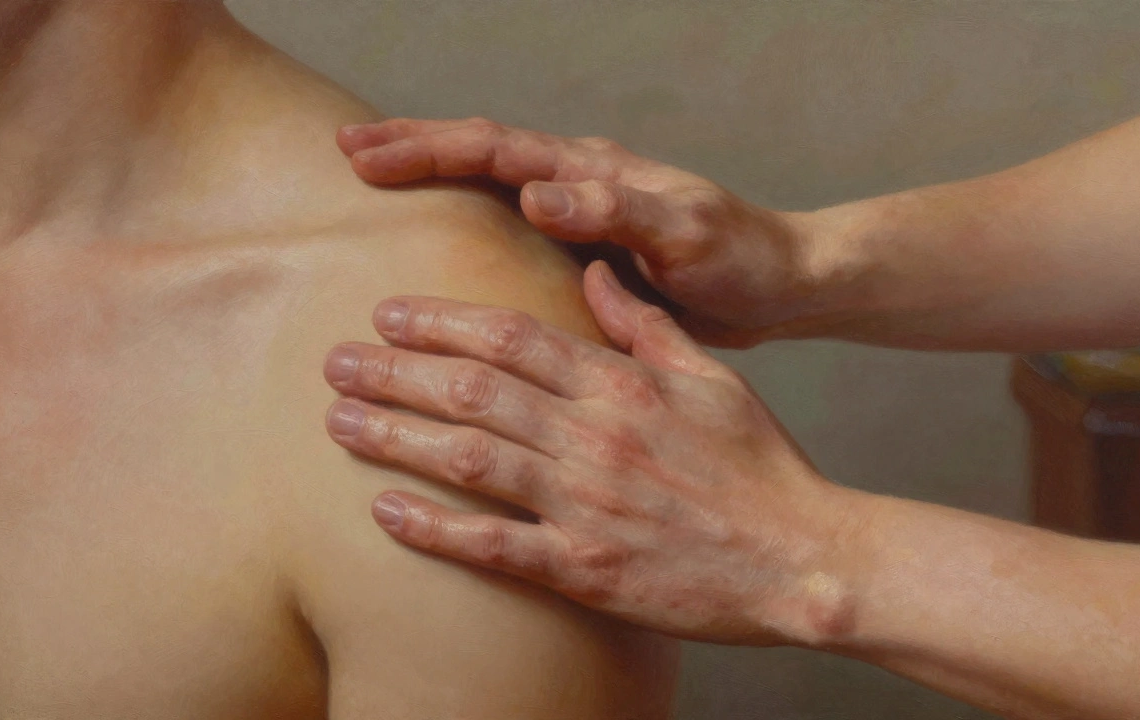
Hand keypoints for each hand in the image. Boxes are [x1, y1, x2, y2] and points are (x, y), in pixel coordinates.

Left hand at [322, 261, 861, 645]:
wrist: (803, 560)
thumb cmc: (762, 466)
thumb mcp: (713, 378)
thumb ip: (648, 324)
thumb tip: (595, 272)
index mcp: (622, 383)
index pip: (510, 336)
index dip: (440, 321)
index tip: (388, 313)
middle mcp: (594, 436)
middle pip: (472, 390)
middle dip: (394, 372)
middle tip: (337, 362)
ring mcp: (585, 504)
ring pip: (469, 458)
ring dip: (395, 436)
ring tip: (338, 422)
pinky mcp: (584, 567)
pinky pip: (492, 545)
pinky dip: (433, 528)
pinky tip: (384, 511)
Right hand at [336, 118, 825, 347]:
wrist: (782, 284)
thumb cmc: (743, 260)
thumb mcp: (686, 236)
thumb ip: (615, 213)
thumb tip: (534, 192)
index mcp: (597, 172)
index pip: (498, 147)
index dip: (430, 149)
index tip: (367, 154)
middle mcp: (582, 181)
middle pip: (483, 150)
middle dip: (415, 146)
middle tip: (347, 151)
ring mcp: (582, 211)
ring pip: (493, 180)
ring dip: (435, 175)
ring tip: (376, 179)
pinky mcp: (587, 246)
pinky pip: (514, 221)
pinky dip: (470, 217)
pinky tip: (444, 240)